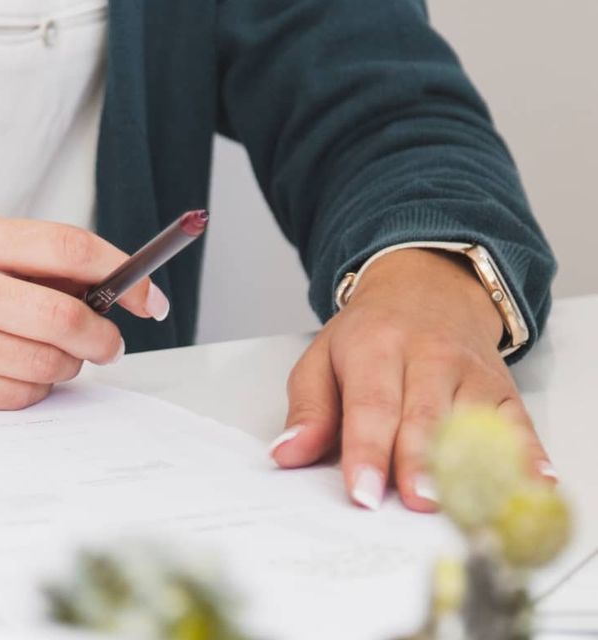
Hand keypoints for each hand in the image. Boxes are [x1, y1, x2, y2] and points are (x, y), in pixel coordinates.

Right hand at [0, 213, 169, 408]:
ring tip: (57, 355)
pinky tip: (24, 374)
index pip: (70, 247)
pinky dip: (35, 389)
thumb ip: (31, 260)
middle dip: (104, 336)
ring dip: (69, 366)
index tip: (148, 297)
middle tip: (110, 341)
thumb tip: (110, 286)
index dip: (123, 273)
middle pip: (65, 317)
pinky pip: (14, 396)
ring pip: (45, 364)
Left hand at [270, 249, 553, 511]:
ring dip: (471, 466)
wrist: (425, 288)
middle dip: (419, 461)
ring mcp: (470, 372)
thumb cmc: (369, 334)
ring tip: (464, 505)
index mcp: (375, 346)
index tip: (362, 492)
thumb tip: (286, 454)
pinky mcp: (502, 388)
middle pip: (424, 415)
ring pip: (472, 422)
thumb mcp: (322, 358)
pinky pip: (519, 425)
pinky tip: (535, 483)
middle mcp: (427, 356)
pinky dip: (528, 455)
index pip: (371, 404)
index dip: (367, 450)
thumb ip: (308, 409)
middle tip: (415, 501)